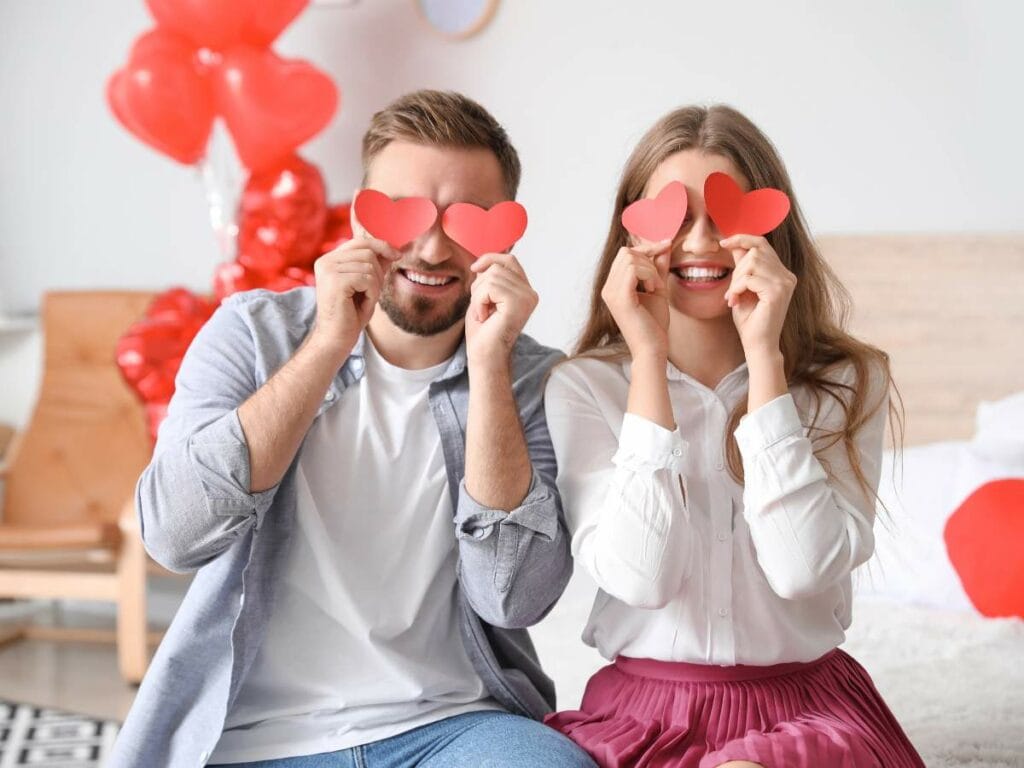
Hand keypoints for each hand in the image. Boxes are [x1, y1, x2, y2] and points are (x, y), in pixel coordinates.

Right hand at [309, 237, 398, 357]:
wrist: (337, 338)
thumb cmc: (351, 314)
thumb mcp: (367, 285)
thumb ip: (375, 266)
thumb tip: (392, 250)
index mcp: (329, 259)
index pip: (360, 242)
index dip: (381, 246)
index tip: (397, 255)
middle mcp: (325, 261)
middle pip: (367, 251)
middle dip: (378, 272)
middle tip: (371, 293)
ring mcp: (328, 270)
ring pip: (369, 265)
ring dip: (375, 285)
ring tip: (365, 299)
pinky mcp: (335, 281)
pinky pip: (367, 279)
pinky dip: (372, 293)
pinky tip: (363, 303)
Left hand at [465, 252, 537, 370]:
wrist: (485, 356)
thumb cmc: (482, 330)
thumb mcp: (484, 296)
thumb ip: (489, 278)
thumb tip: (484, 261)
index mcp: (525, 291)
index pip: (510, 260)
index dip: (490, 258)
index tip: (474, 268)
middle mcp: (531, 293)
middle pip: (497, 267)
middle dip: (479, 285)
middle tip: (482, 308)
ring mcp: (527, 298)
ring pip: (491, 276)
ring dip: (478, 296)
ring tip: (484, 314)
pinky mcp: (518, 303)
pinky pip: (489, 287)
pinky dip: (479, 302)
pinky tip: (484, 317)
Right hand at [600, 240, 671, 359]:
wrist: (651, 349)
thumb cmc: (654, 324)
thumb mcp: (658, 289)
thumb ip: (658, 267)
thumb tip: (665, 245)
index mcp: (613, 286)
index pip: (625, 254)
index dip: (647, 248)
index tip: (667, 245)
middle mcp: (607, 288)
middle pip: (626, 252)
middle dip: (648, 258)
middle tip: (658, 280)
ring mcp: (611, 292)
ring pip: (631, 259)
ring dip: (650, 270)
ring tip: (655, 288)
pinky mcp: (620, 297)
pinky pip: (634, 269)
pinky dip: (649, 275)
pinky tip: (653, 290)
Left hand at [722, 234, 795, 358]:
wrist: (758, 344)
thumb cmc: (750, 319)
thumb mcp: (743, 287)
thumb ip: (743, 267)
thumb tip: (735, 245)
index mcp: (781, 273)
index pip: (762, 244)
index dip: (742, 239)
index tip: (724, 243)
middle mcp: (787, 276)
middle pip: (754, 253)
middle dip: (736, 270)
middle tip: (732, 291)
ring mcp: (785, 283)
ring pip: (751, 263)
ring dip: (736, 280)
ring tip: (734, 297)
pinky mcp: (777, 292)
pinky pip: (749, 278)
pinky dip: (736, 288)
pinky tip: (735, 301)